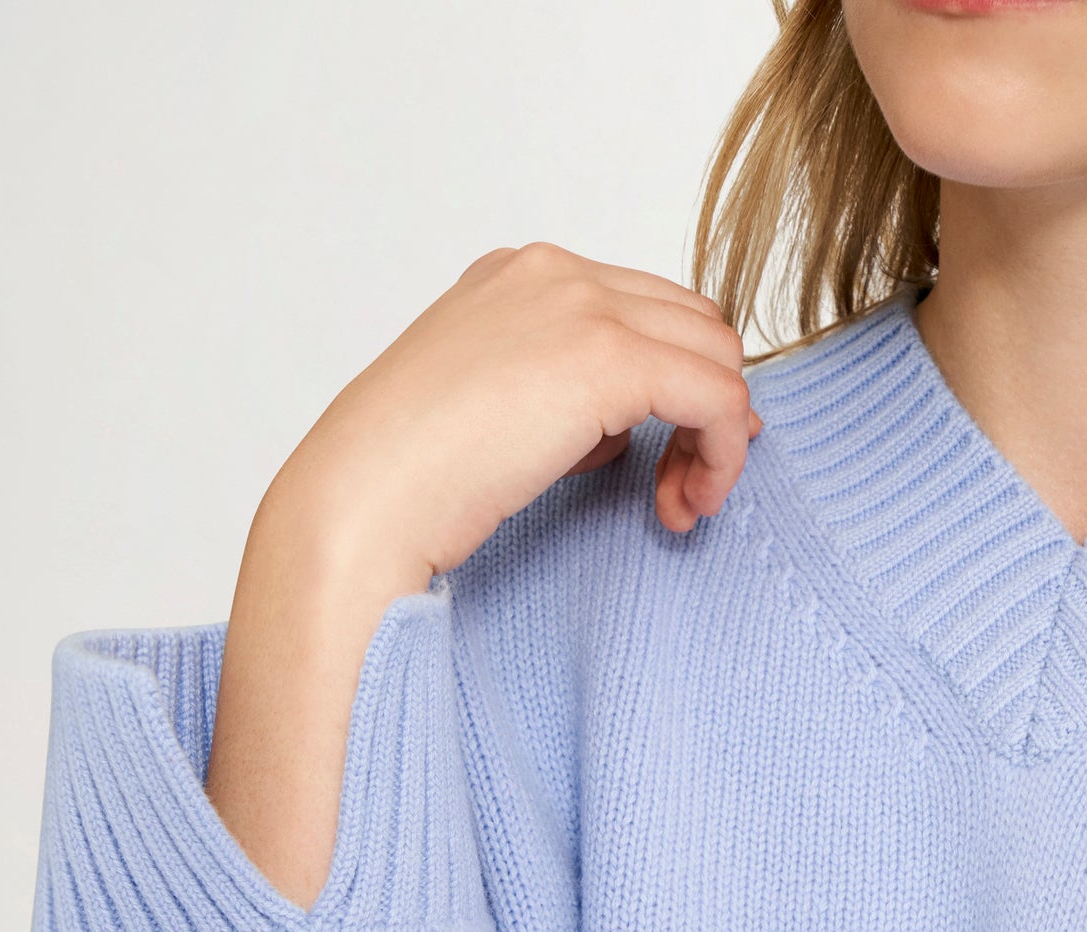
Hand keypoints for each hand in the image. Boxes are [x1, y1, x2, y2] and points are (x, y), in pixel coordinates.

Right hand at [268, 240, 761, 582]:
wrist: (361, 502)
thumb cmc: (405, 482)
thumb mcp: (492, 416)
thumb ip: (565, 401)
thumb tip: (634, 433)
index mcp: (520, 277)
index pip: (645, 310)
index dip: (678, 385)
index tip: (670, 461)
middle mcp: (555, 273)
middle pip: (693, 325)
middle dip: (705, 410)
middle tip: (680, 489)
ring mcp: (582, 306)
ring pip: (716, 356)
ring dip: (718, 437)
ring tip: (678, 504)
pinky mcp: (607, 358)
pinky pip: (719, 397)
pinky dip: (724, 452)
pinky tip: (688, 502)